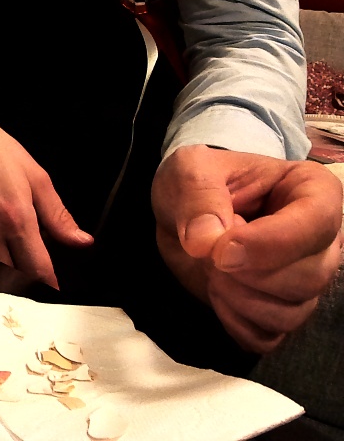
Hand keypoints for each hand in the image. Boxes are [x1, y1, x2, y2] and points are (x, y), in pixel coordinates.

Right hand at [0, 100, 93, 287]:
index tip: (58, 288)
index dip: (50, 282)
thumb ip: (59, 215)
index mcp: (17, 219)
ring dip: (7, 270)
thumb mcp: (36, 177)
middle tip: (39, 273)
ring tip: (17, 259)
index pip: (37, 268)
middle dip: (27, 278)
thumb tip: (82, 241)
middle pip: (13, 275)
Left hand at [151, 145, 343, 352]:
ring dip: (238, 298)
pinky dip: (235, 321)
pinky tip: (216, 293)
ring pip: (293, 312)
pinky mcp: (281, 309)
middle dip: (246, 274)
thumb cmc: (198, 181)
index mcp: (312, 191)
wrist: (184, 211)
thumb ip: (198, 199)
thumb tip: (205, 243)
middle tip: (208, 253)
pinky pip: (269, 335)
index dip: (268, 244)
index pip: (317, 224)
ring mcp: (306, 278)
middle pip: (310, 277)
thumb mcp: (188, 171)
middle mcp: (322, 239)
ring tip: (210, 268)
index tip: (221, 250)